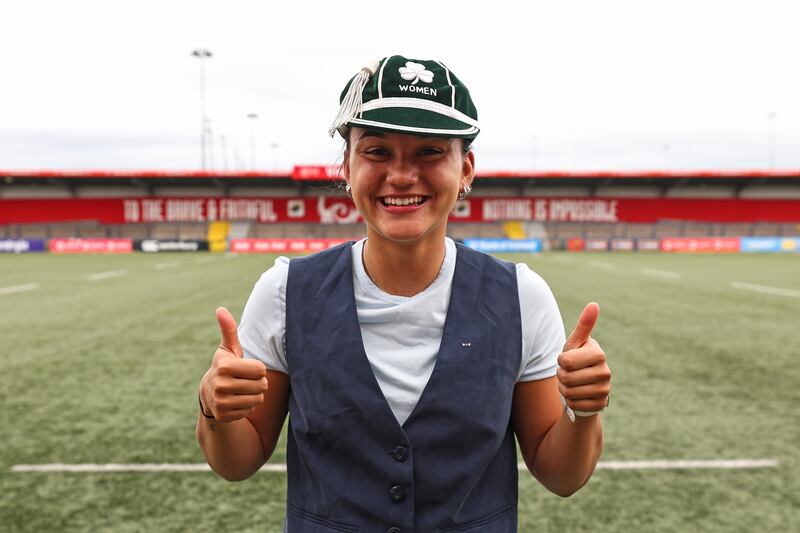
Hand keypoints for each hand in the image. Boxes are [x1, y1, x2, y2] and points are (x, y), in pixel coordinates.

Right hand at [199, 307, 268, 422]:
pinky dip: (248, 407)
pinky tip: (237, 401)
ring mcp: (222, 402)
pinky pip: (250, 410)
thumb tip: (220, 309)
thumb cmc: (225, 367)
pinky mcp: (225, 415)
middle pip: (262, 385)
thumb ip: (229, 330)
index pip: (261, 369)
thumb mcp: (227, 349)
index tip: (246, 369)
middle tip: (245, 381)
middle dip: (258, 383)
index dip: (257, 369)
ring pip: (258, 398)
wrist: (209, 395)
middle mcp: (221, 385)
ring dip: (255, 395)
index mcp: (225, 367)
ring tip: (242, 390)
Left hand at [556, 302, 610, 415]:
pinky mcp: (600, 405)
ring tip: (572, 383)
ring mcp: (604, 390)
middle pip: (565, 377)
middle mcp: (605, 372)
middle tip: (568, 373)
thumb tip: (594, 304)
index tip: (567, 360)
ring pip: (568, 392)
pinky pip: (573, 404)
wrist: (583, 386)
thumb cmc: (576, 360)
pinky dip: (570, 401)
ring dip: (564, 388)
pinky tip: (577, 395)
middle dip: (561, 376)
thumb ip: (584, 325)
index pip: (565, 361)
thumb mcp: (576, 343)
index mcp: (598, 354)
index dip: (561, 361)